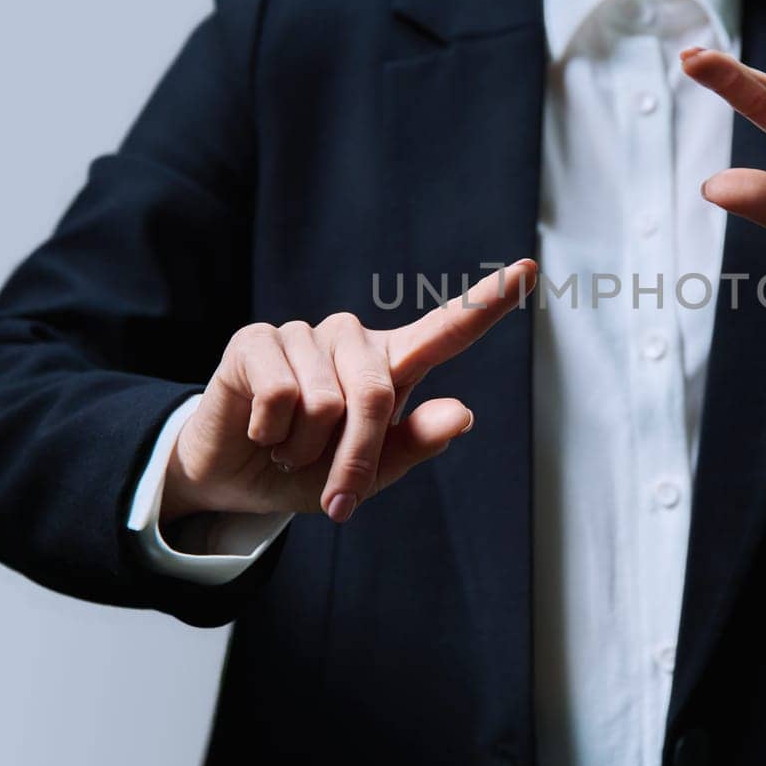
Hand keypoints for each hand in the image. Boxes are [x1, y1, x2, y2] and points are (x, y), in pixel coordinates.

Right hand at [163, 259, 537, 523]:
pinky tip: (260, 430)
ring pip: (323, 403)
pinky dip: (271, 433)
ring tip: (287, 446)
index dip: (488, 302)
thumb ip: (414, 444)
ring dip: (303, 449)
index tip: (530, 270)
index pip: (448, 328)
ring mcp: (305, 334)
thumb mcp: (370, 475)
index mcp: (393, 365)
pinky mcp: (257, 339)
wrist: (235, 479)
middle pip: (376, 396)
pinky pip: (281, 396)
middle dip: (355, 460)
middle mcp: (353, 339)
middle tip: (336, 495)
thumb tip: (463, 414)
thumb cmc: (311, 471)